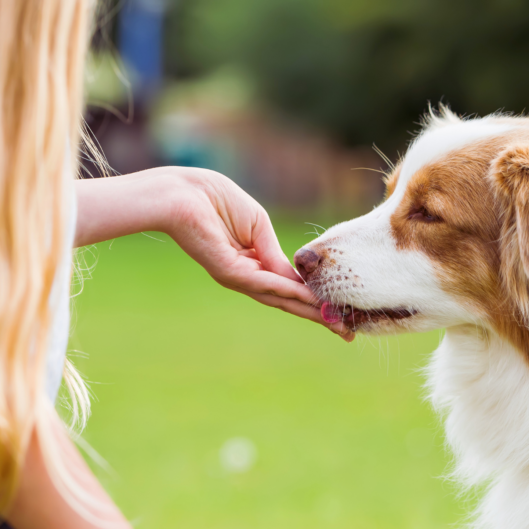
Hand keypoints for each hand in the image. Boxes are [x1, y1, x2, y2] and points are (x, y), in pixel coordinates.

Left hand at [75, 167, 353, 341]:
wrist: (182, 193)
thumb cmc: (215, 200)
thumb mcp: (258, 226)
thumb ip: (275, 252)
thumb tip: (296, 277)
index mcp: (253, 264)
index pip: (288, 287)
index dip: (315, 299)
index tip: (340, 312)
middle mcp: (246, 276)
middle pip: (287, 301)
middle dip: (318, 316)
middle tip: (347, 334)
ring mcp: (237, 276)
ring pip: (279, 298)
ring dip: (310, 310)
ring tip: (336, 323)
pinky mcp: (228, 272)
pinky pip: (265, 284)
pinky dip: (289, 291)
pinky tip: (310, 299)